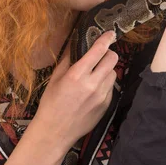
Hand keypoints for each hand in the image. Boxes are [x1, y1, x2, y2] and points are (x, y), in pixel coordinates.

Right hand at [30, 30, 117, 150]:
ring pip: (114, 73)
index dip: (106, 39)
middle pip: (113, 59)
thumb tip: (77, 41)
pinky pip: (111, 87)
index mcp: (77, 75)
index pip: (99, 51)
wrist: (55, 132)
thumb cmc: (51, 103)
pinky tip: (93, 89)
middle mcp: (93, 84)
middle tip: (100, 55)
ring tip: (95, 73)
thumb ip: (69, 58)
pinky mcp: (107, 105)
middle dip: (108, 53)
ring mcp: (102, 96)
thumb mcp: (55, 77)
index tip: (110, 33)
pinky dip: (105, 83)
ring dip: (107, 69)